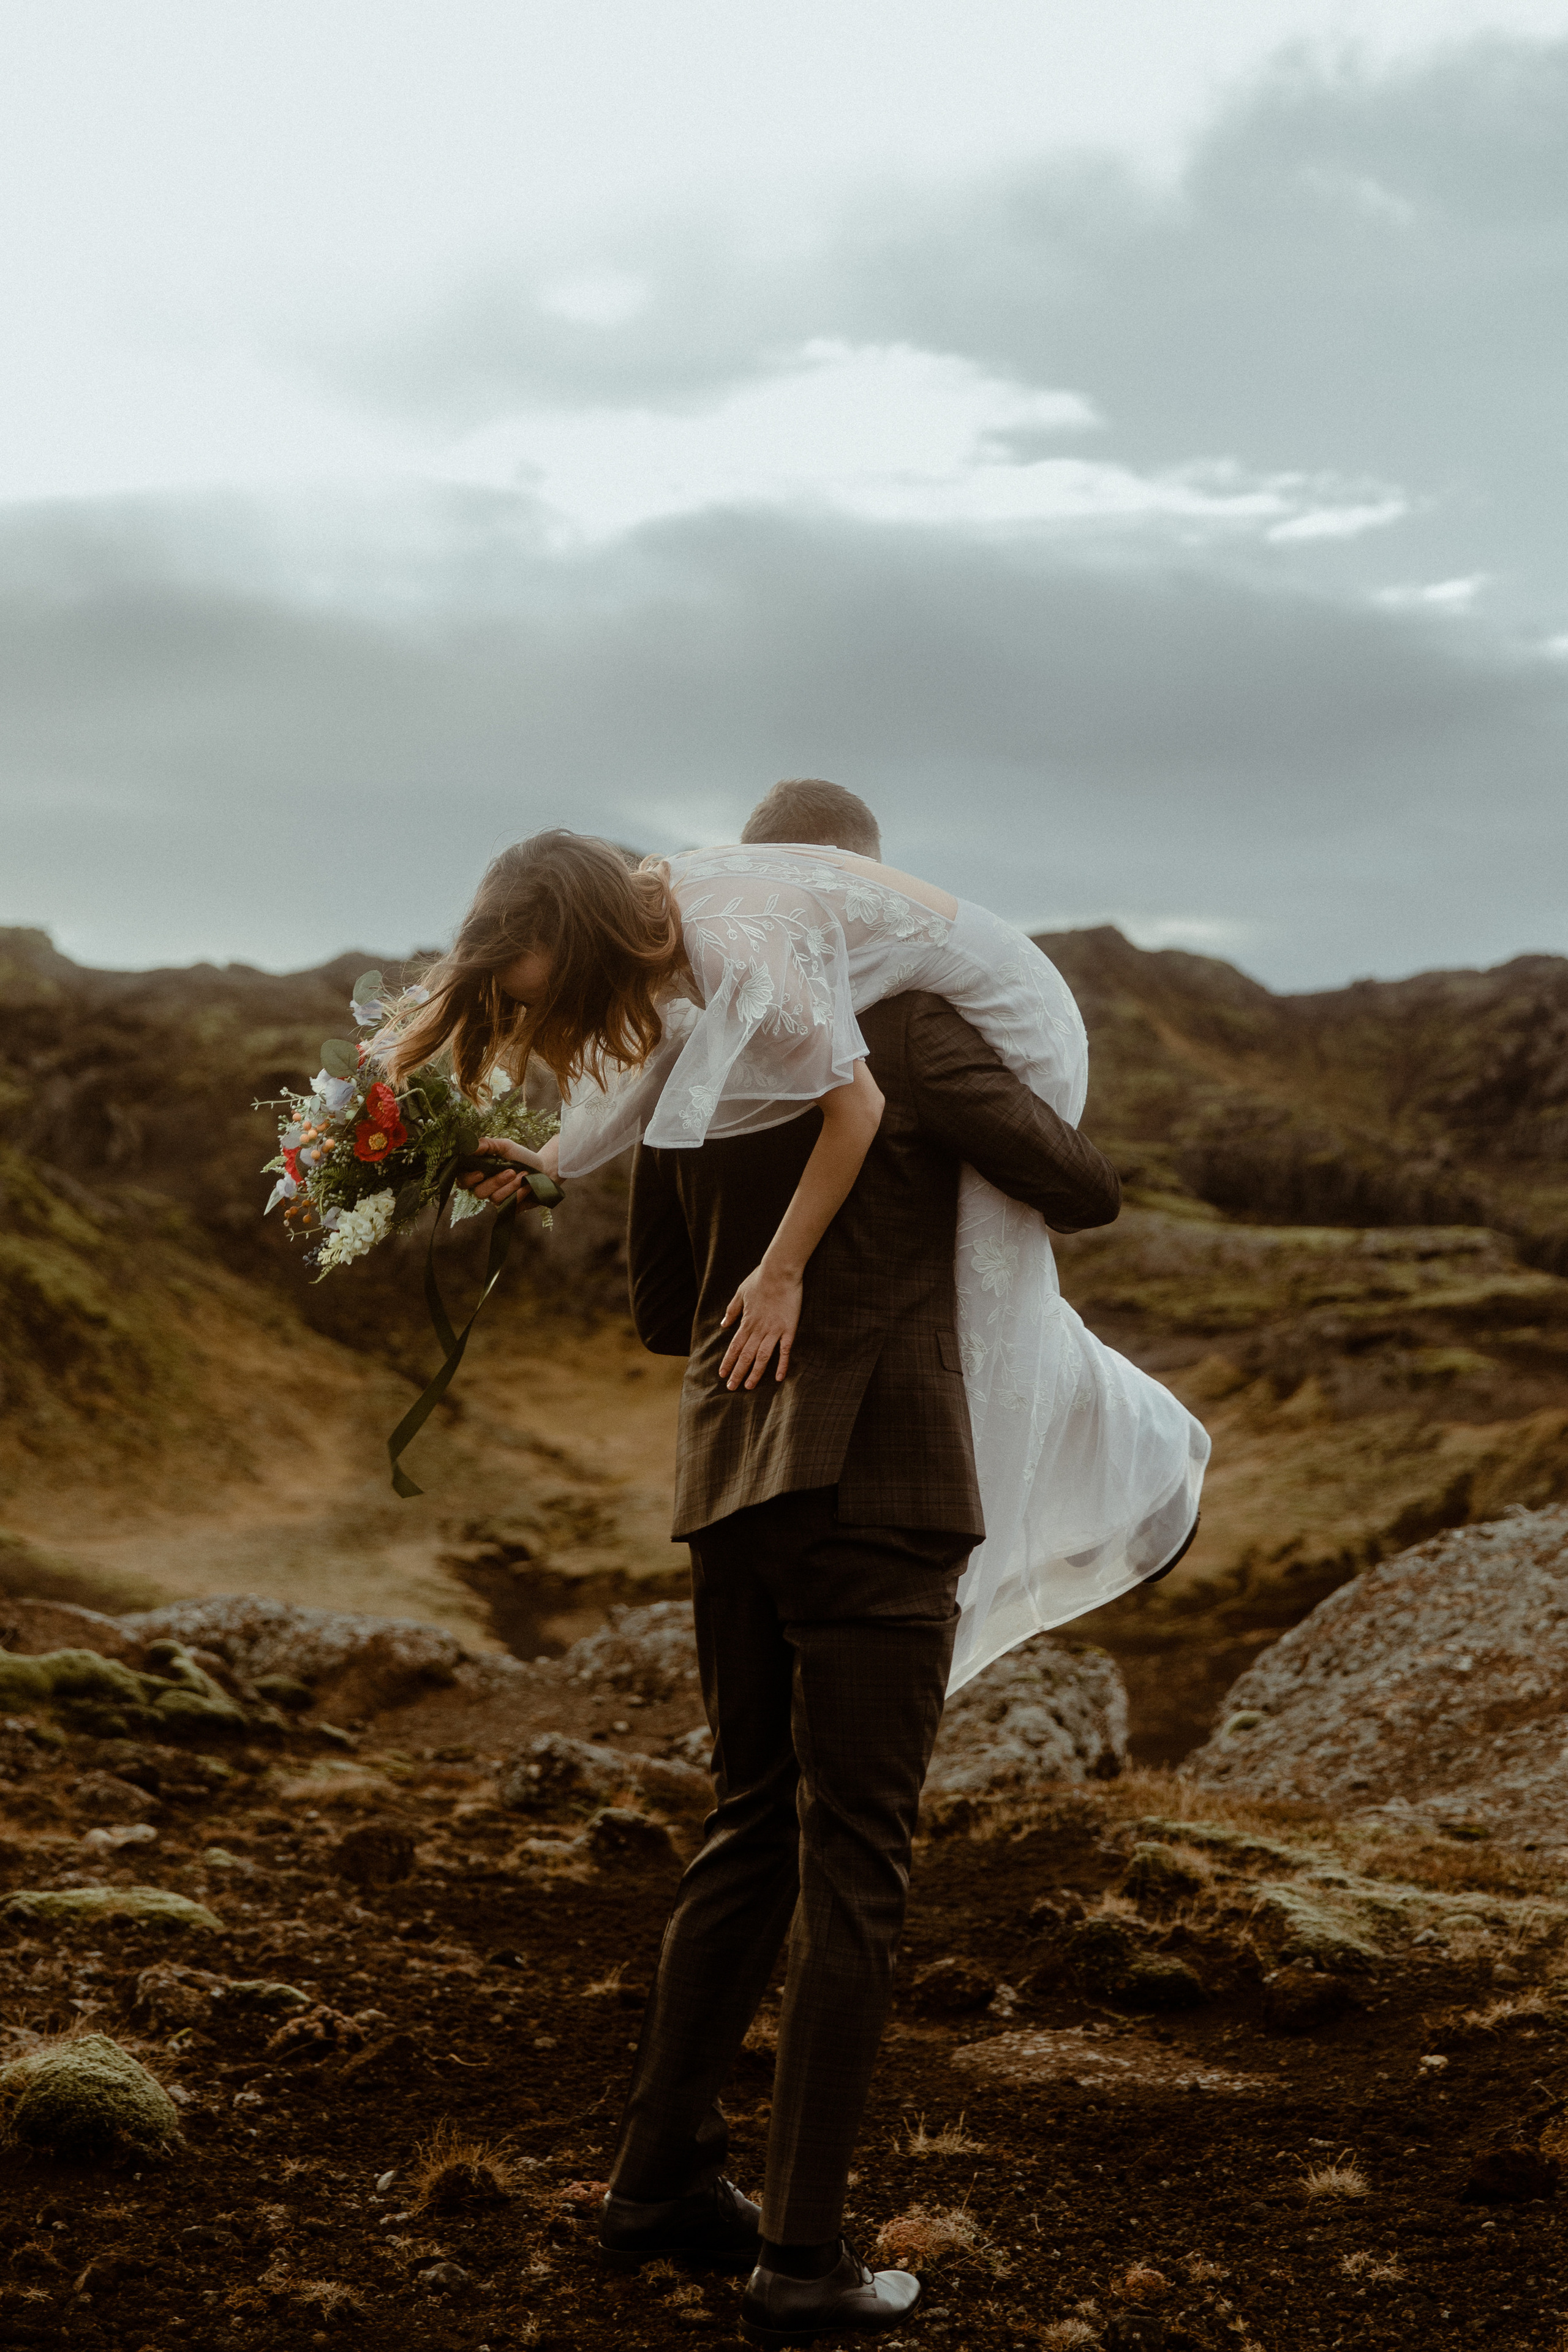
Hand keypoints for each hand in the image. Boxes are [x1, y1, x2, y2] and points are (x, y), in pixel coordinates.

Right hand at [461, 1135, 560, 1206]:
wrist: (544, 1169)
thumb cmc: (521, 1156)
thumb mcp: (504, 1146)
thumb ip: (486, 1145)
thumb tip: (469, 1146)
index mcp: (479, 1172)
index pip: (462, 1180)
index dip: (467, 1179)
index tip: (480, 1173)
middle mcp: (485, 1187)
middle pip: (477, 1192)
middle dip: (494, 1182)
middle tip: (510, 1172)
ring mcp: (496, 1198)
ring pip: (494, 1198)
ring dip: (511, 1185)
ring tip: (523, 1174)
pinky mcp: (508, 1207)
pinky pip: (508, 1204)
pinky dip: (519, 1193)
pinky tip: (527, 1184)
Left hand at [719, 1261, 801, 1389]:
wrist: (780, 1270)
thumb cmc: (760, 1279)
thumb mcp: (741, 1293)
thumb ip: (732, 1310)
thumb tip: (723, 1325)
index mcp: (746, 1321)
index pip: (735, 1346)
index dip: (728, 1361)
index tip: (722, 1374)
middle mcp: (758, 1329)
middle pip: (746, 1356)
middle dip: (737, 1372)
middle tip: (732, 1387)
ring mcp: (774, 1330)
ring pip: (762, 1357)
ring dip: (755, 1373)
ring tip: (749, 1386)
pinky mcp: (789, 1329)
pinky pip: (785, 1351)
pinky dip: (782, 1365)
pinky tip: (779, 1378)